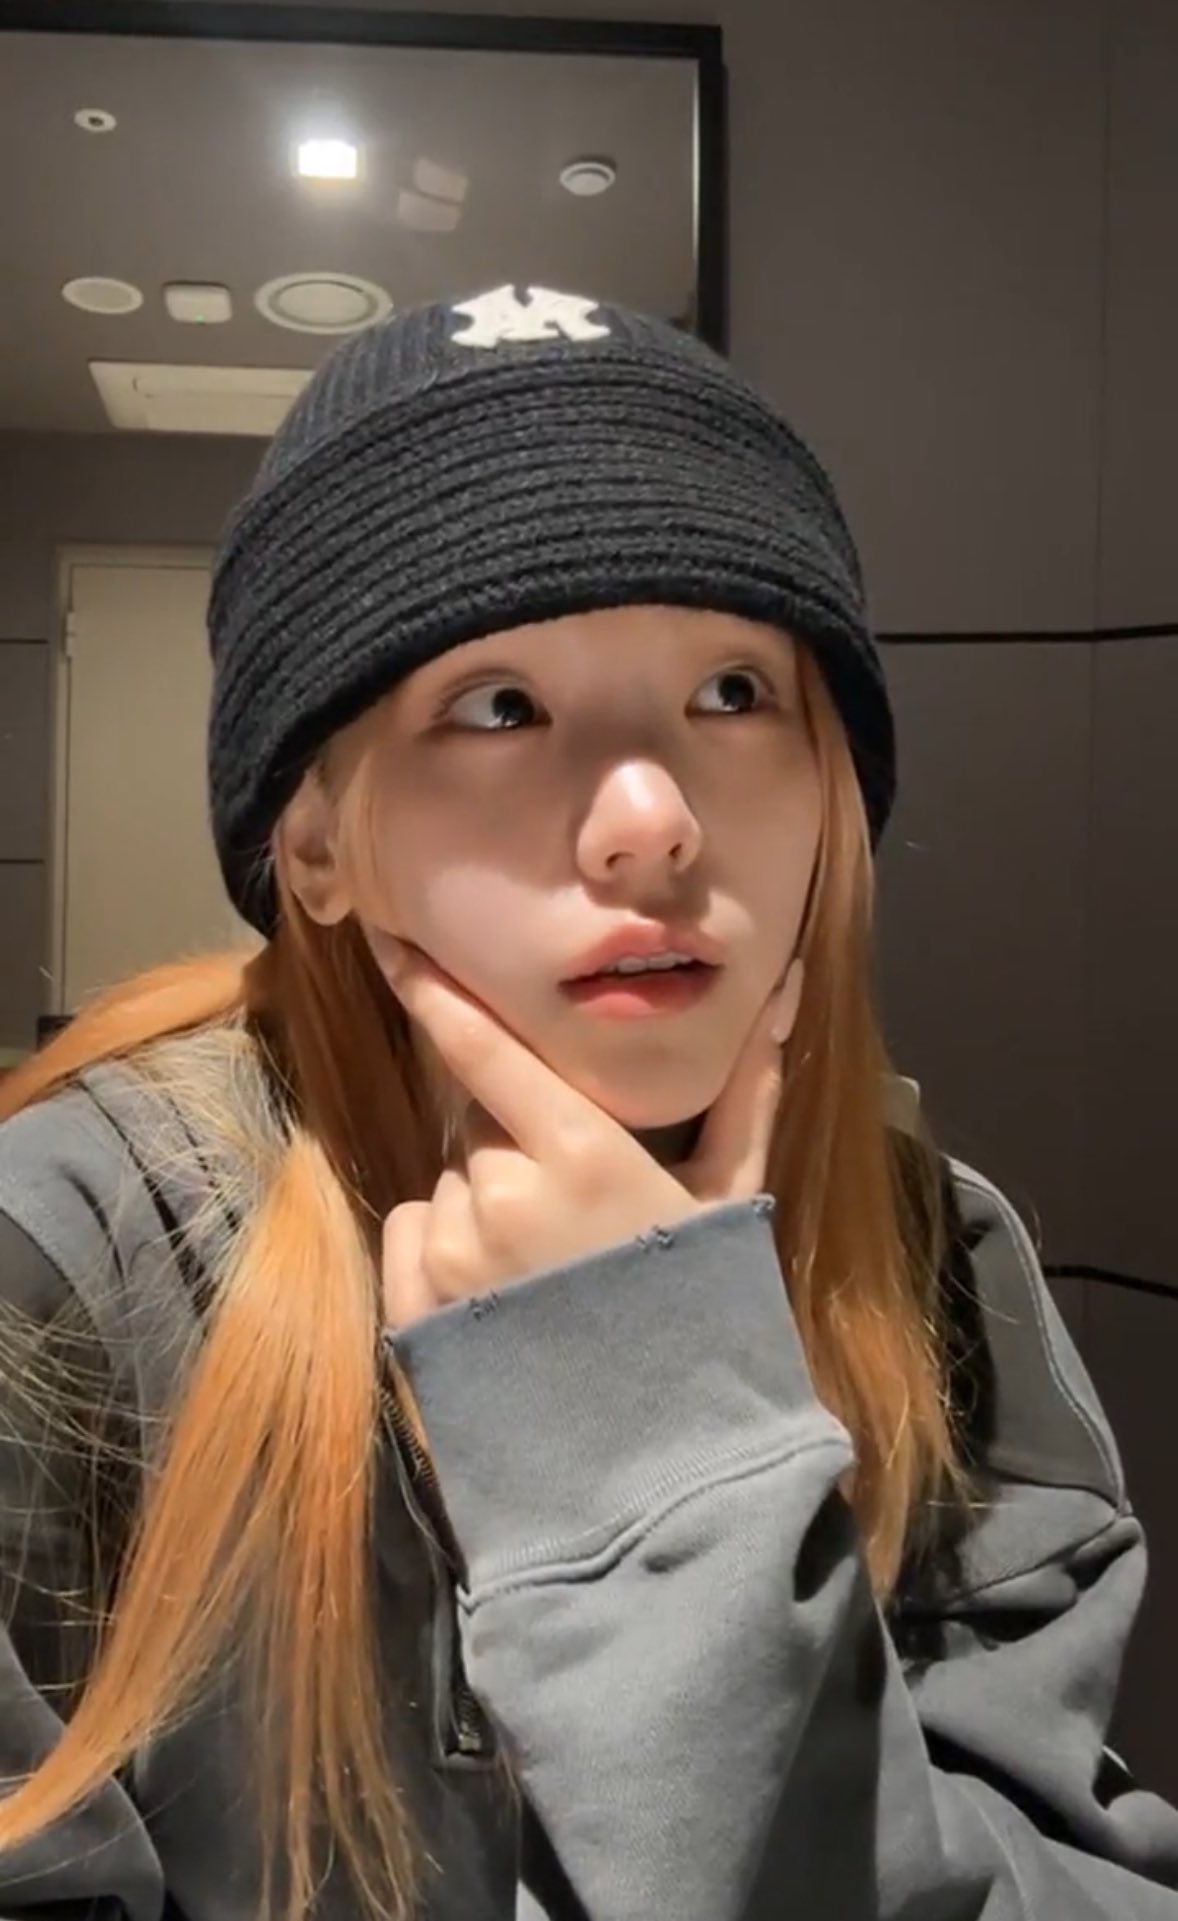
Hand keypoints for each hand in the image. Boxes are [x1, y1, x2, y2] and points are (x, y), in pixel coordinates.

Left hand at [380, 939, 801, 1327]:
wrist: (663, 1462)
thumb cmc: (706, 1314)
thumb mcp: (731, 1199)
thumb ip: (748, 1092)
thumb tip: (784, 993)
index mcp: (579, 1154)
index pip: (485, 1049)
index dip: (434, 989)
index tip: (390, 938)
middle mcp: (502, 1193)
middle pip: (482, 1126)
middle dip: (517, 1146)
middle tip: (576, 1212)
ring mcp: (454, 1257)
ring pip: (453, 1182)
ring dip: (486, 1203)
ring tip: (548, 1272)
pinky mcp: (416, 1311)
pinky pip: (415, 1232)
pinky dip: (445, 1248)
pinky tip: (502, 1299)